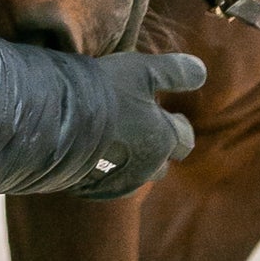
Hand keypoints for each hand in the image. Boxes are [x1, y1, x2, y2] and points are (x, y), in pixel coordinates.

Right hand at [72, 51, 204, 199]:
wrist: (57, 123)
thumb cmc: (106, 92)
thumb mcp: (143, 70)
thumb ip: (174, 72)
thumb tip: (202, 71)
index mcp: (163, 139)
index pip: (184, 140)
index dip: (178, 127)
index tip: (171, 117)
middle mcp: (146, 167)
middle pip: (161, 165)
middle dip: (157, 151)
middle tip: (143, 132)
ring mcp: (118, 182)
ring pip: (133, 177)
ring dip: (130, 164)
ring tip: (115, 146)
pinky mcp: (90, 190)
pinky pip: (103, 184)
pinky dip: (102, 173)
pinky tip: (90, 158)